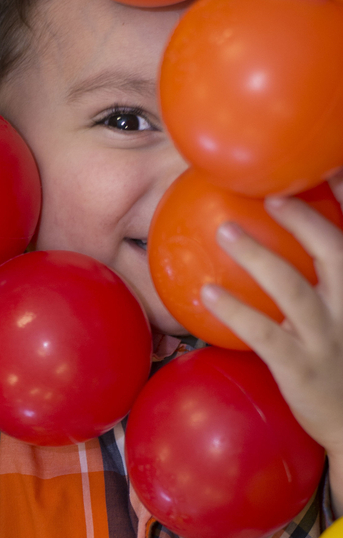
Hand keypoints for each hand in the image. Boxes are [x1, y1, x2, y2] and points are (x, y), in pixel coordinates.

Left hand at [200, 193, 342, 515]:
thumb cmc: (341, 367)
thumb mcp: (342, 322)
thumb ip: (323, 289)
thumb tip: (281, 259)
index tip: (329, 169)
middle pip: (335, 252)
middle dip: (304, 219)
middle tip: (268, 196)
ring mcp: (329, 339)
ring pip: (294, 289)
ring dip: (258, 258)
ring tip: (224, 233)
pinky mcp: (301, 368)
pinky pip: (264, 333)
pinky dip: (236, 311)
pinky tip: (208, 293)